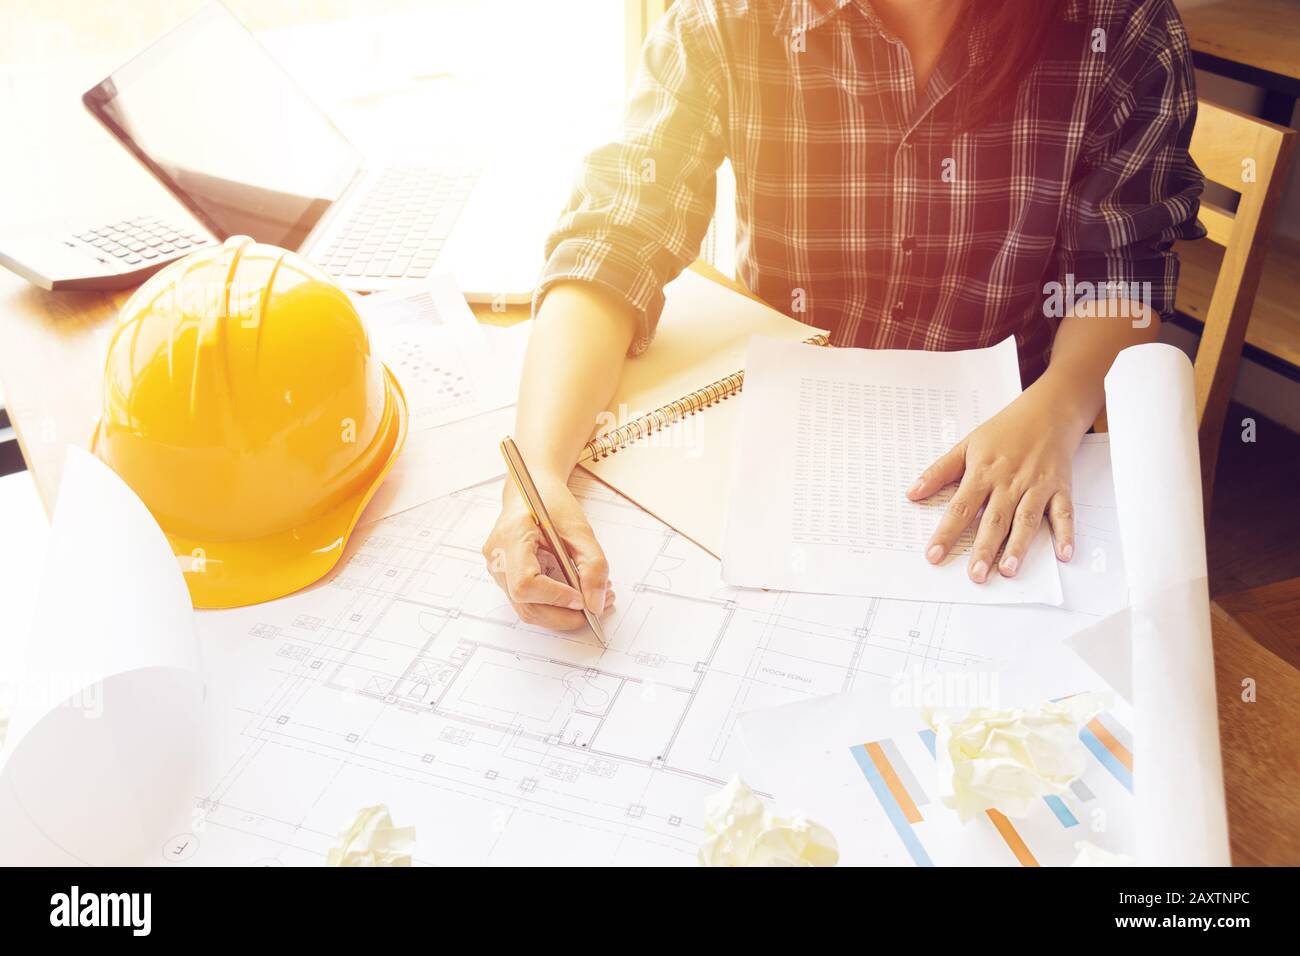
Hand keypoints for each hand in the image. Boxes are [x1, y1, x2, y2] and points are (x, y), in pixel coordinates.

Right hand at [482, 476, 614, 629]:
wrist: (530, 488)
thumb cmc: (550, 502)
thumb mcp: (580, 529)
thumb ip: (593, 565)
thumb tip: (596, 604)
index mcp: (512, 536)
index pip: (525, 583)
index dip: (555, 596)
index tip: (582, 599)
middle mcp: (497, 556)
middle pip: (525, 604)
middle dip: (562, 615)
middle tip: (595, 609)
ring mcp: (497, 569)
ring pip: (526, 609)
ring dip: (560, 614)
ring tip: (590, 600)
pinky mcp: (504, 576)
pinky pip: (527, 601)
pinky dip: (553, 606)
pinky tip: (574, 595)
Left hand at [906, 381, 1082, 581]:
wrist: (1048, 411)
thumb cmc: (1005, 430)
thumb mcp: (966, 445)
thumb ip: (939, 472)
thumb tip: (912, 493)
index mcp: (983, 472)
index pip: (961, 507)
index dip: (946, 532)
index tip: (933, 555)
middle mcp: (1010, 482)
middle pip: (995, 519)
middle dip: (984, 548)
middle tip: (975, 575)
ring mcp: (1037, 485)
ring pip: (1027, 519)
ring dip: (1018, 546)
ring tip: (1008, 570)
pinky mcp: (1060, 487)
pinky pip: (1064, 513)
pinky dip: (1066, 533)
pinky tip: (1064, 554)